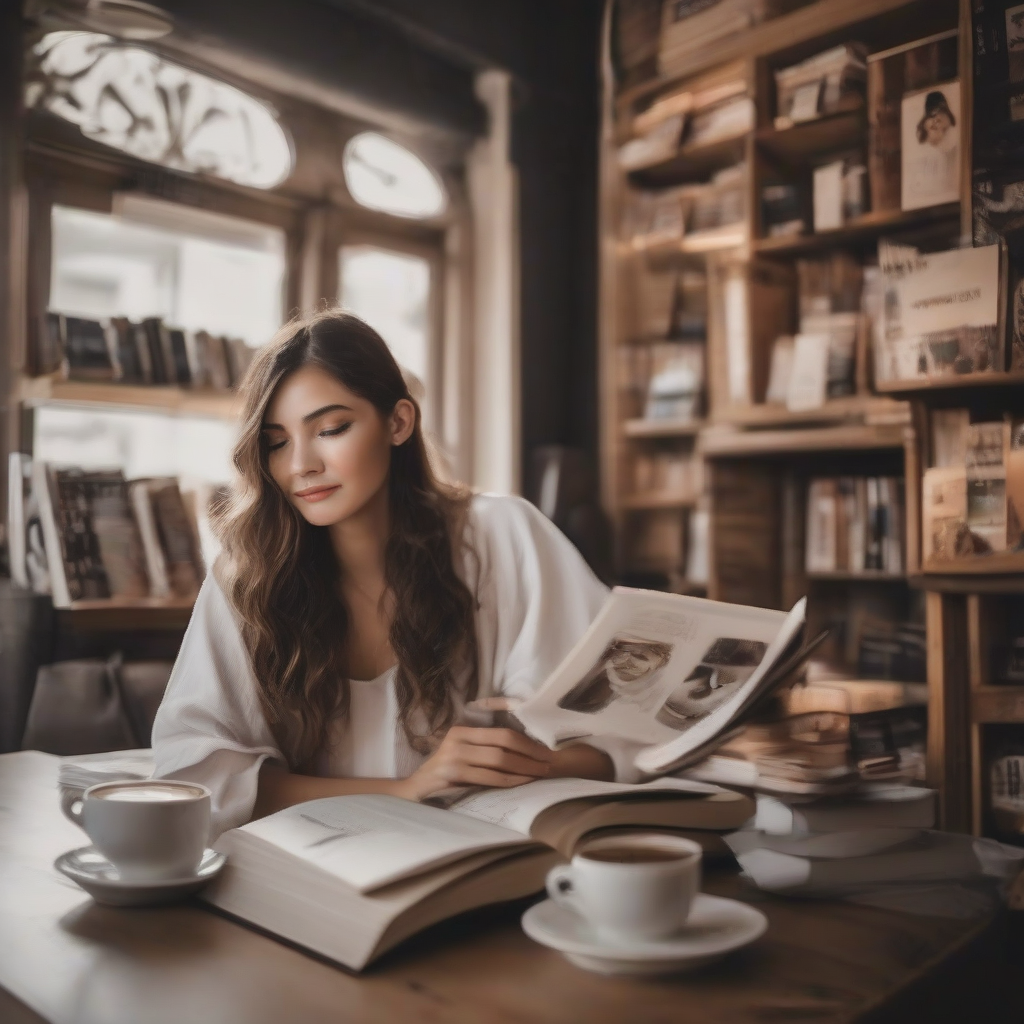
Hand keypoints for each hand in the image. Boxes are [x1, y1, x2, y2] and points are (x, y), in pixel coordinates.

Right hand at [397, 726, 554, 801]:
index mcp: (462, 731)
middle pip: (504, 741)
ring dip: (524, 767)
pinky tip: (523, 782)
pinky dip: (510, 780)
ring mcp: (454, 755)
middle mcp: (458, 738)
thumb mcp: (461, 756)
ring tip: (541, 773)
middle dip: (530, 752)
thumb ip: (483, 751)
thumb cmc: (443, 777)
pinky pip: (489, 777)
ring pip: (499, 759)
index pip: (502, 732)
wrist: (413, 793)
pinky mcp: (452, 773)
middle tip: (549, 762)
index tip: (545, 750)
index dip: (527, 741)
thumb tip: (521, 753)